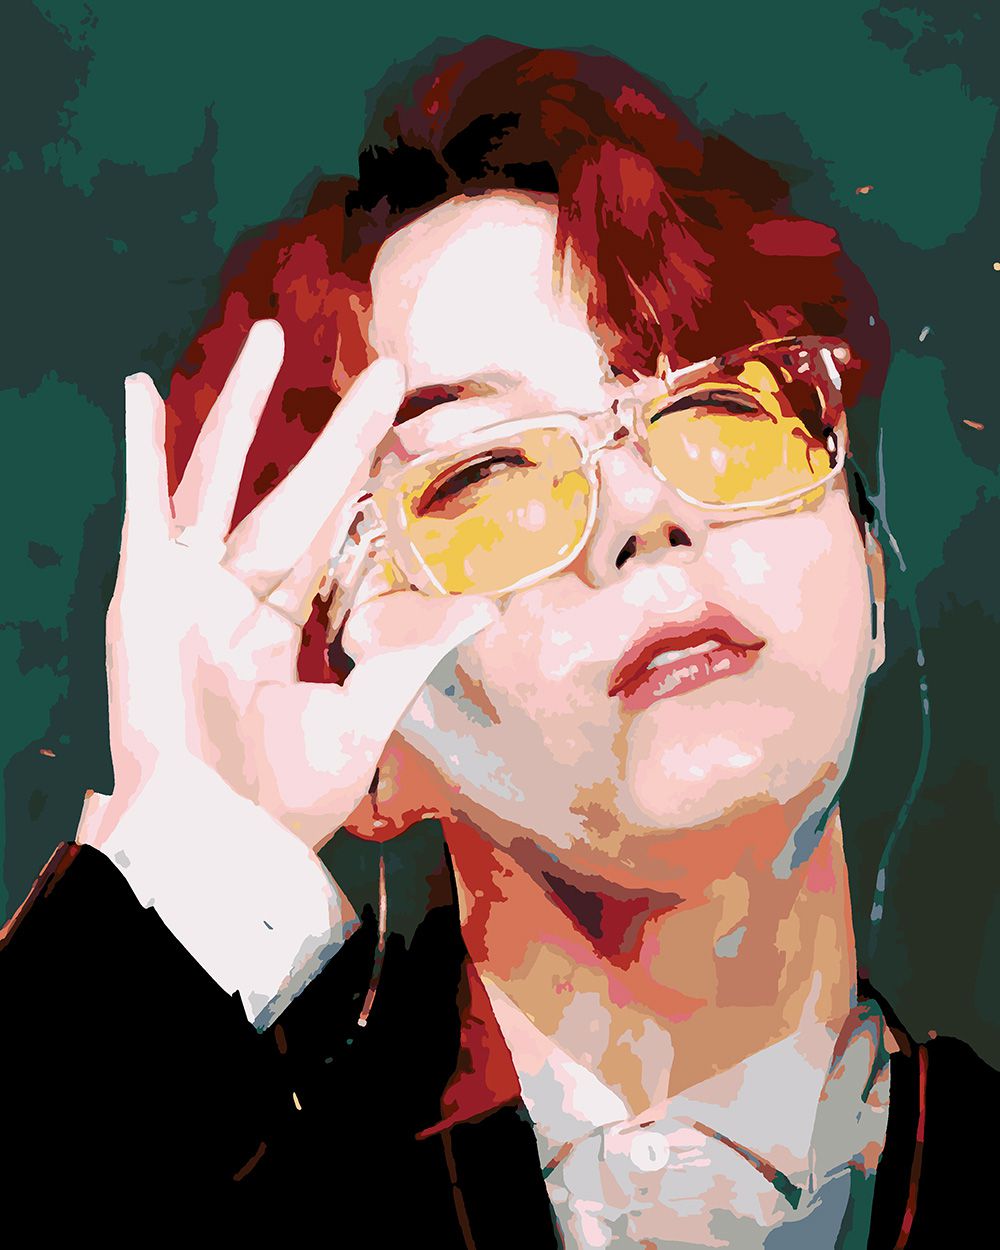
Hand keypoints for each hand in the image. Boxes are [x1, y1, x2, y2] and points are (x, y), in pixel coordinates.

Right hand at [98, 320, 496, 851]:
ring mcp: (185, 592)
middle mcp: (234, 600)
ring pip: (220, 481)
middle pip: (294, 496)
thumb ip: (414, 653)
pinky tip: (141, 391)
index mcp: (281, 630)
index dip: (366, 485)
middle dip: (337, 436)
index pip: (333, 538)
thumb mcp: (362, 713)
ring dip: (240, 411)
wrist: (214, 842)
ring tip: (265, 338)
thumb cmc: (282, 796)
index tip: (403, 433)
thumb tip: (487, 607)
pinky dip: (141, 451)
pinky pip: (143, 508)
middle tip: (383, 371)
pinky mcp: (143, 593)